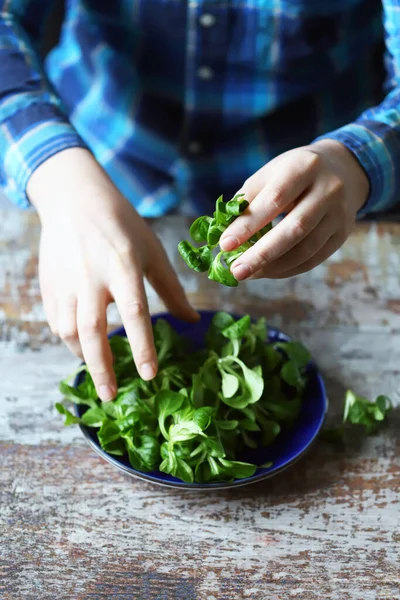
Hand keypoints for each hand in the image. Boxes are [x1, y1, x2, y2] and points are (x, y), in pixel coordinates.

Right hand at [28, 148, 197, 400]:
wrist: (74, 200)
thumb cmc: (121, 225)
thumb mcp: (152, 251)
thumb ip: (171, 289)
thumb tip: (193, 320)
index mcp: (123, 265)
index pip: (134, 312)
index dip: (141, 346)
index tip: (149, 375)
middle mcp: (91, 277)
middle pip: (93, 331)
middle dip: (102, 368)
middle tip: (112, 396)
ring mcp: (66, 282)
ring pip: (69, 331)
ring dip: (85, 357)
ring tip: (101, 374)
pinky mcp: (49, 286)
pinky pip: (57, 322)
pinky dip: (70, 341)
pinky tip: (84, 348)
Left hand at [219, 140, 368, 278]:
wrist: (343, 169)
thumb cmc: (294, 172)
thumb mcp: (270, 174)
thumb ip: (248, 200)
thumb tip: (224, 234)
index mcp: (304, 168)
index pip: (274, 201)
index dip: (248, 225)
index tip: (225, 245)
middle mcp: (328, 190)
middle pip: (294, 229)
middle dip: (262, 254)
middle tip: (237, 271)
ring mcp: (338, 214)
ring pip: (306, 249)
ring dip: (274, 267)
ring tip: (249, 274)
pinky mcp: (341, 234)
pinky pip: (313, 259)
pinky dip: (287, 269)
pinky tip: (267, 272)